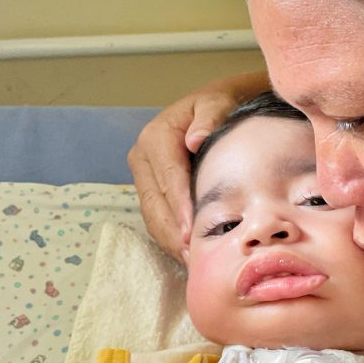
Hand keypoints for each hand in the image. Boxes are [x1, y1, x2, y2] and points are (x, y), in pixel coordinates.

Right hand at [128, 71, 268, 258]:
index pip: (168, 177)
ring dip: (169, 239)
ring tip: (190, 260)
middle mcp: (143, 157)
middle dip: (172, 231)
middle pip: (154, 202)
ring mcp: (145, 176)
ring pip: (152, 214)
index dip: (179, 205)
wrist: (215, 107)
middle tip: (191, 255)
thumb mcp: (217, 102)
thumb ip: (210, 117)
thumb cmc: (220, 105)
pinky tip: (186, 252)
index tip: (191, 228)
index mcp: (156, 137)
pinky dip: (170, 237)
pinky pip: (157, 217)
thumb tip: (196, 139)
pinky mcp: (152, 189)